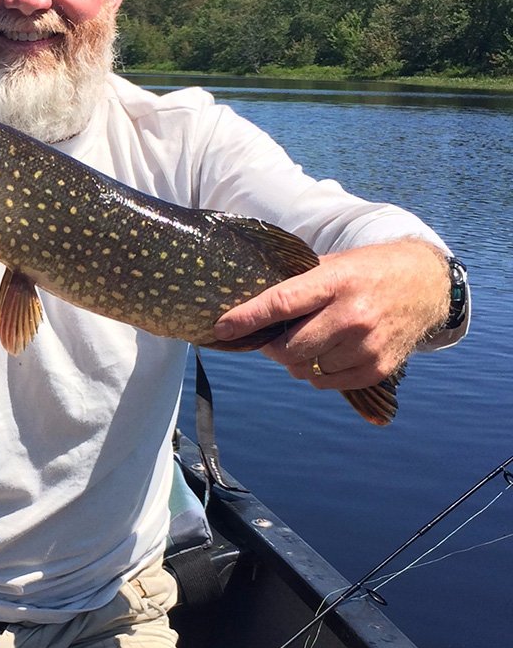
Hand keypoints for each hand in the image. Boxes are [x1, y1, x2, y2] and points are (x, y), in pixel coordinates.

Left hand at [213, 240, 449, 389]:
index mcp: (336, 282)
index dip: (247, 318)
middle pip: (290, 347)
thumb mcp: (333, 264)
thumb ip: (296, 285)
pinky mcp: (377, 368)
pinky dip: (317, 373)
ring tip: (310, 340)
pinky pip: (326, 383)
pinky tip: (327, 353)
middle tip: (271, 339)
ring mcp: (367, 345)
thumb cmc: (368, 272)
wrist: (427, 284)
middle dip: (271, 347)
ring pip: (305, 369)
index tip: (221, 328)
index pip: (281, 303)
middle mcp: (353, 315)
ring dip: (297, 360)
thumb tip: (245, 305)